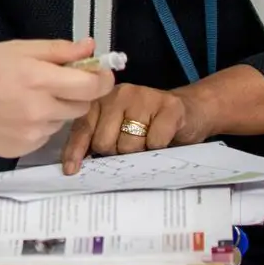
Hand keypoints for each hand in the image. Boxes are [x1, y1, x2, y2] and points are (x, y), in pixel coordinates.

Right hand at [0, 38, 113, 157]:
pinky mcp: (24, 150)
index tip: (99, 72)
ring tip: (24, 98)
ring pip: (63, 120)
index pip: (93, 85)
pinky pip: (45, 135)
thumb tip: (90, 47)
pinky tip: (13, 114)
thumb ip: (56, 50)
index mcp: (38, 79)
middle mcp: (40, 109)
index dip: (102, 78)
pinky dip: (38, 124)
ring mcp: (33, 133)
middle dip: (76, 92)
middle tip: (52, 82)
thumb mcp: (13, 49)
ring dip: (55, 108)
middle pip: (83, 104)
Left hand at [61, 83, 213, 173]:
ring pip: (128, 145)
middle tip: (129, 148)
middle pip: (104, 141)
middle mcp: (120, 94)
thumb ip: (97, 139)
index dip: (76, 150)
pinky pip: (154, 142)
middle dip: (115, 154)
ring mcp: (144, 97)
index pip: (82, 128)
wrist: (192, 111)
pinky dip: (158, 148)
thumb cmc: (149, 125)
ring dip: (138, 153)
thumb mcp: (118, 128)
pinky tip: (163, 139)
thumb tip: (74, 166)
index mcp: (102, 99)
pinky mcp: (169, 107)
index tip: (71, 170)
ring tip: (147, 142)